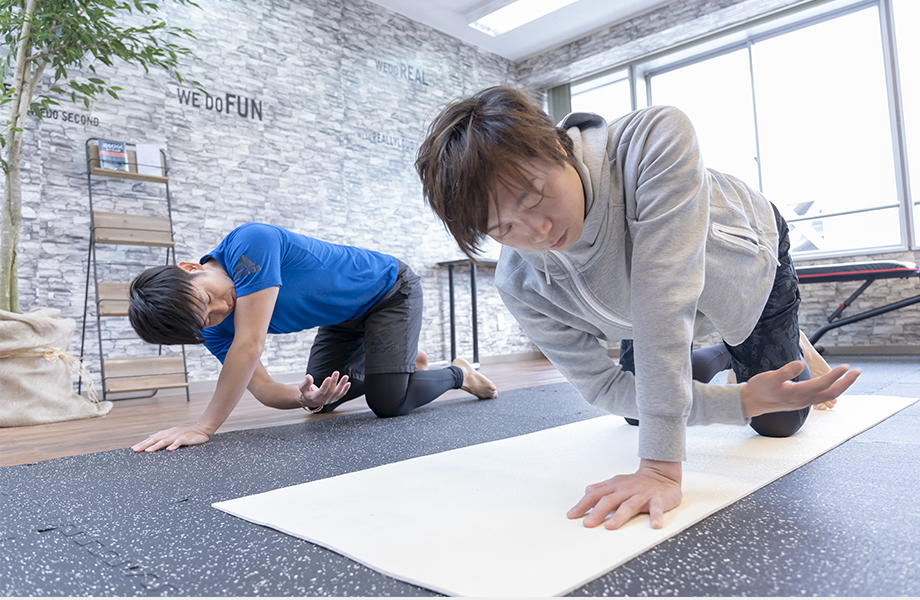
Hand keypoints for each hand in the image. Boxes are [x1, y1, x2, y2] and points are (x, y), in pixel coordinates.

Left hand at [131, 425, 210, 452]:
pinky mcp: (184, 439)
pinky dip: (173, 446)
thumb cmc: (185, 433)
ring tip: (147, 451)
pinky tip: (169, 450)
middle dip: (144, 445)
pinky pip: (178, 443)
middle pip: (155, 440)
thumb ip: (160, 436)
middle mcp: (169, 434)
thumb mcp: (171, 433)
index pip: (151, 439)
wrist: (200, 430)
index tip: (133, 448)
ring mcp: (176, 436)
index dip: (142, 443)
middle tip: (135, 450)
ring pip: (164, 441)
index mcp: (165, 434)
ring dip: (155, 446)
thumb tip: (150, 436)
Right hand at [298, 371, 350, 409]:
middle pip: (331, 391)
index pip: (321, 392)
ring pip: (337, 393)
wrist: (311, 400)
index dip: (325, 385)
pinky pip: (341, 395)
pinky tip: (348, 383)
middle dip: (334, 381)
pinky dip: (345, 389)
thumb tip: (308, 376)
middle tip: (336, 372)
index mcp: (315, 398)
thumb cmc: (307, 392)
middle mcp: (323, 400)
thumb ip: (306, 382)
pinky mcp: (334, 399)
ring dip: (342, 384)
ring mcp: (330, 400)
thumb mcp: (303, 387)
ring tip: (345, 376)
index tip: (329, 377)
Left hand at [567, 459, 682, 529]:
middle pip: (609, 500)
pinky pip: (657, 508)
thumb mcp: (616, 483)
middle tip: (587, 524)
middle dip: (597, 512)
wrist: (661, 474)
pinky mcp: (658, 499)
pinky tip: (654, 526)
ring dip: (619, 516)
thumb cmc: (635, 483)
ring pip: (629, 505)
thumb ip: (601, 488)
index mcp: (614, 486)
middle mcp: (626, 490)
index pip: (595, 495)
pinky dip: (656, 516)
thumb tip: (586, 493)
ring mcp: (641, 494)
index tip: (572, 515)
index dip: (583, 505)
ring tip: (610, 527)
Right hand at [741, 360, 860, 418]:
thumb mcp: (769, 378)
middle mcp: (804, 399)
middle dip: (846, 382)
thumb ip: (785, 371)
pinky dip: (832, 389)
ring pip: (828, 395)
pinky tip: (834, 384)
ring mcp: (804, 401)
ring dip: (842, 386)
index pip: (822, 384)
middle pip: (831, 392)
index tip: (845, 366)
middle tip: (857, 371)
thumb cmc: (760, 389)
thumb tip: (800, 364)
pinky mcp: (802, 401)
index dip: (835, 375)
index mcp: (797, 393)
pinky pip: (822, 396)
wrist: (753, 402)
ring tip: (850, 376)